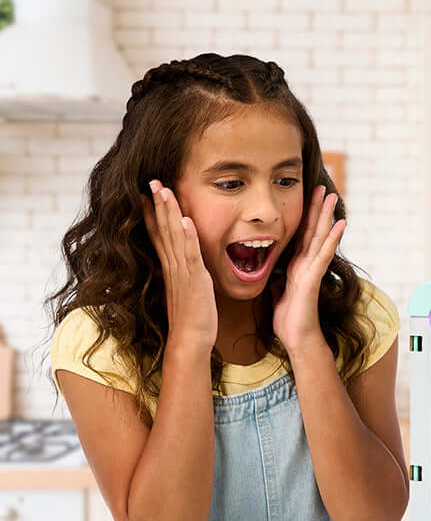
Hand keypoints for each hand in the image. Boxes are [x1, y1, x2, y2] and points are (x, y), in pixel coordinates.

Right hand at [141, 180, 217, 351]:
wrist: (190, 339)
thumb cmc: (191, 318)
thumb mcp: (185, 289)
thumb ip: (182, 274)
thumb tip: (182, 264)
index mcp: (170, 268)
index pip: (157, 235)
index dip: (152, 213)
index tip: (146, 194)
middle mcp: (172, 266)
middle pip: (162, 229)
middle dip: (157, 204)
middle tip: (152, 180)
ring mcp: (182, 272)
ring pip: (173, 236)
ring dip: (169, 212)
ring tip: (164, 190)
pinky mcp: (194, 279)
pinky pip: (190, 254)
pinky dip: (187, 236)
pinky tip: (185, 220)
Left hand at [270, 185, 346, 355]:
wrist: (297, 338)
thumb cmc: (288, 320)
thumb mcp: (276, 294)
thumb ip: (278, 280)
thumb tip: (272, 274)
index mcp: (297, 266)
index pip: (302, 236)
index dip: (306, 217)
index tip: (308, 198)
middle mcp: (307, 265)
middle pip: (313, 231)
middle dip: (318, 210)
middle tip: (323, 188)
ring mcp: (312, 270)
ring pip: (321, 238)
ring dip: (327, 217)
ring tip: (334, 198)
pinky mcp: (313, 279)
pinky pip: (323, 254)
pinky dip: (331, 239)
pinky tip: (340, 225)